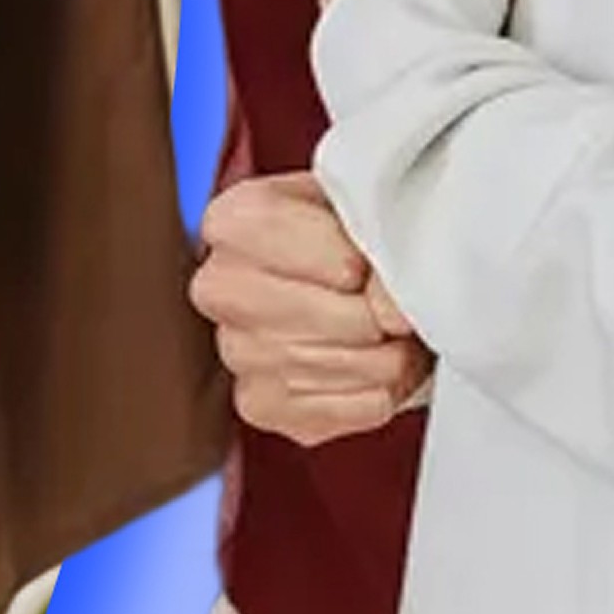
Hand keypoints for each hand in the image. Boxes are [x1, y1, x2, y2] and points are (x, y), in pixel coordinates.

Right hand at [191, 171, 429, 445]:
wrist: (337, 282)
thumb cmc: (345, 237)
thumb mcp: (362, 206)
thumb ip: (380, 239)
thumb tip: (390, 310)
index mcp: (232, 223)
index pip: (322, 257)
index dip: (358, 261)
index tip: (368, 262)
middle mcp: (218, 290)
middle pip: (338, 318)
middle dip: (383, 315)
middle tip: (395, 305)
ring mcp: (236, 353)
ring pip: (353, 365)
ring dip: (393, 354)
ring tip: (391, 334)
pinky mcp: (264, 407)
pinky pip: (360, 406)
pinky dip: (384, 389)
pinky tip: (373, 367)